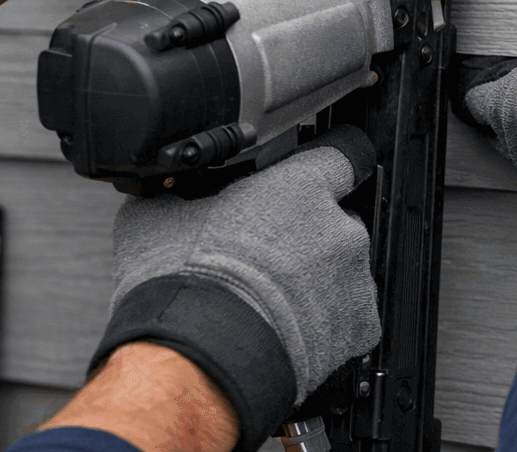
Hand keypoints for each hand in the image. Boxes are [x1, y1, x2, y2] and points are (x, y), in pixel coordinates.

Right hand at [92, 125, 380, 451]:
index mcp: (300, 187)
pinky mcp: (359, 327)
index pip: (337, 155)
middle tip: (265, 258)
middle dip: (306, 236)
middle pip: (334, 220)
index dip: (320, 170)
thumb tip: (167, 189)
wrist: (198, 361)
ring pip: (342, 270)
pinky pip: (349, 317)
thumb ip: (180, 193)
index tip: (308, 181)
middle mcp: (338, 226)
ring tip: (270, 301)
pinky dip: (327, 325)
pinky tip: (289, 329)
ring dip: (316, 280)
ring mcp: (354, 278)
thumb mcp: (157, 216)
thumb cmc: (182, 289)